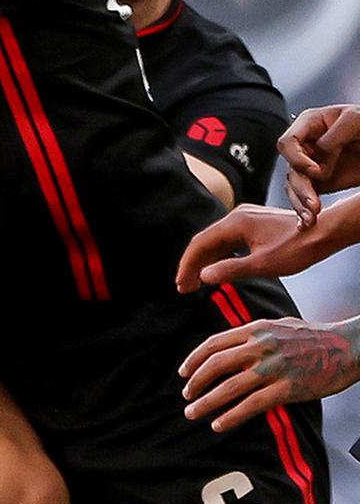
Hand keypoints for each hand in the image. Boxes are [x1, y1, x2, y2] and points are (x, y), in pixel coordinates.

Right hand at [175, 204, 329, 292]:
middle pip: (206, 241)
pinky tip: (218, 270)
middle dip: (194, 265)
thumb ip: (231, 269)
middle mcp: (236, 216)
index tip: (180, 283)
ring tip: (197, 283)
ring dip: (206, 261)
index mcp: (235, 223)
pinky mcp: (252, 224)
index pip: (200, 243)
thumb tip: (203, 276)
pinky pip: (229, 240)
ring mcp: (244, 219)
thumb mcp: (263, 264)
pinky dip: (220, 256)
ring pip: (217, 241)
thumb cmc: (297, 248)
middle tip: (184, 287)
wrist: (324, 232)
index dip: (188, 265)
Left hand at [180, 316, 359, 430]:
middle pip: (216, 364)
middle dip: (195, 382)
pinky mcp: (288, 389)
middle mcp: (260, 346)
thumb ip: (253, 333)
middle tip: (185, 396)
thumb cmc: (314, 337)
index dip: (194, 359)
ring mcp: (273, 368)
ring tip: (193, 413)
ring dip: (207, 402)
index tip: (183, 373)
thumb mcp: (278, 325)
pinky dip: (232, 416)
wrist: (347, 347)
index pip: (213, 344)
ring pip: (230, 387)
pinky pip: (252, 405)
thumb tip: (230, 344)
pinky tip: (219, 424)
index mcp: (255, 329)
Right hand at [279, 105, 359, 225]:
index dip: (297, 158)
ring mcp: (311, 166)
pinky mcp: (320, 183)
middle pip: (290, 168)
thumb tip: (318, 157)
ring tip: (312, 217)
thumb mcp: (355, 121)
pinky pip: (304, 197)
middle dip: (301, 189)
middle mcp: (306, 147)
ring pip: (295, 186)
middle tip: (314, 204)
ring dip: (301, 203)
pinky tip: (307, 222)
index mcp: (309, 126)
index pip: (287, 142)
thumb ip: (333, 137)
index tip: (317, 171)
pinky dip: (304, 211)